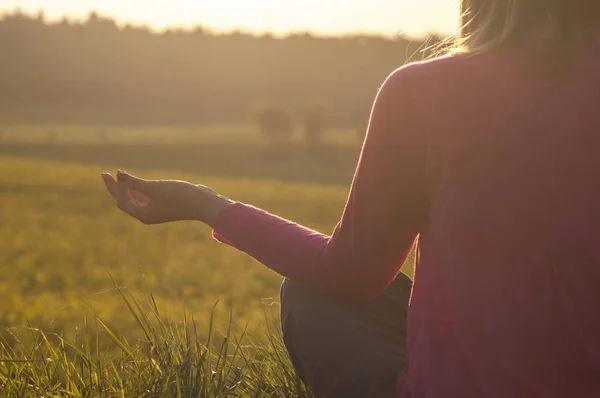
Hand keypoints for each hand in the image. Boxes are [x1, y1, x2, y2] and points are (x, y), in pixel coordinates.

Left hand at [101, 170, 233, 225]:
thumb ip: (135, 182)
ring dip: (126, 188)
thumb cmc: (179, 196)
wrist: (203, 203)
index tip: (120, 173)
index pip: (123, 201)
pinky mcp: (166, 203)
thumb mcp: (154, 188)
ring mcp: (157, 209)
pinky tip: (138, 182)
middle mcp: (148, 214)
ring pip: (135, 199)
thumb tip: (118, 174)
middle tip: (104, 174)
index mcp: (144, 215)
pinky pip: (146, 197)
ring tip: (118, 177)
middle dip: (115, 188)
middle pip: (126, 201)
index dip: (118, 187)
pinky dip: (139, 189)